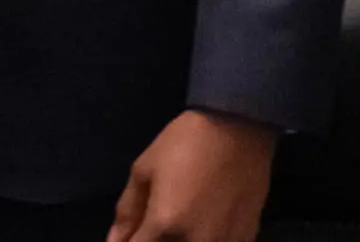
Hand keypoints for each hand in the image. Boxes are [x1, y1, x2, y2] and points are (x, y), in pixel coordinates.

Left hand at [106, 110, 275, 241]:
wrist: (237, 130)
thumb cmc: (184, 145)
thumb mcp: (143, 171)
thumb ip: (128, 212)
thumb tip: (114, 241)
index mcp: (166, 225)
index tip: (132, 233)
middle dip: (153, 240)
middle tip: (155, 222)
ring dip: (180, 239)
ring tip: (179, 218)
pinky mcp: (245, 239)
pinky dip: (204, 239)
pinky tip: (203, 221)